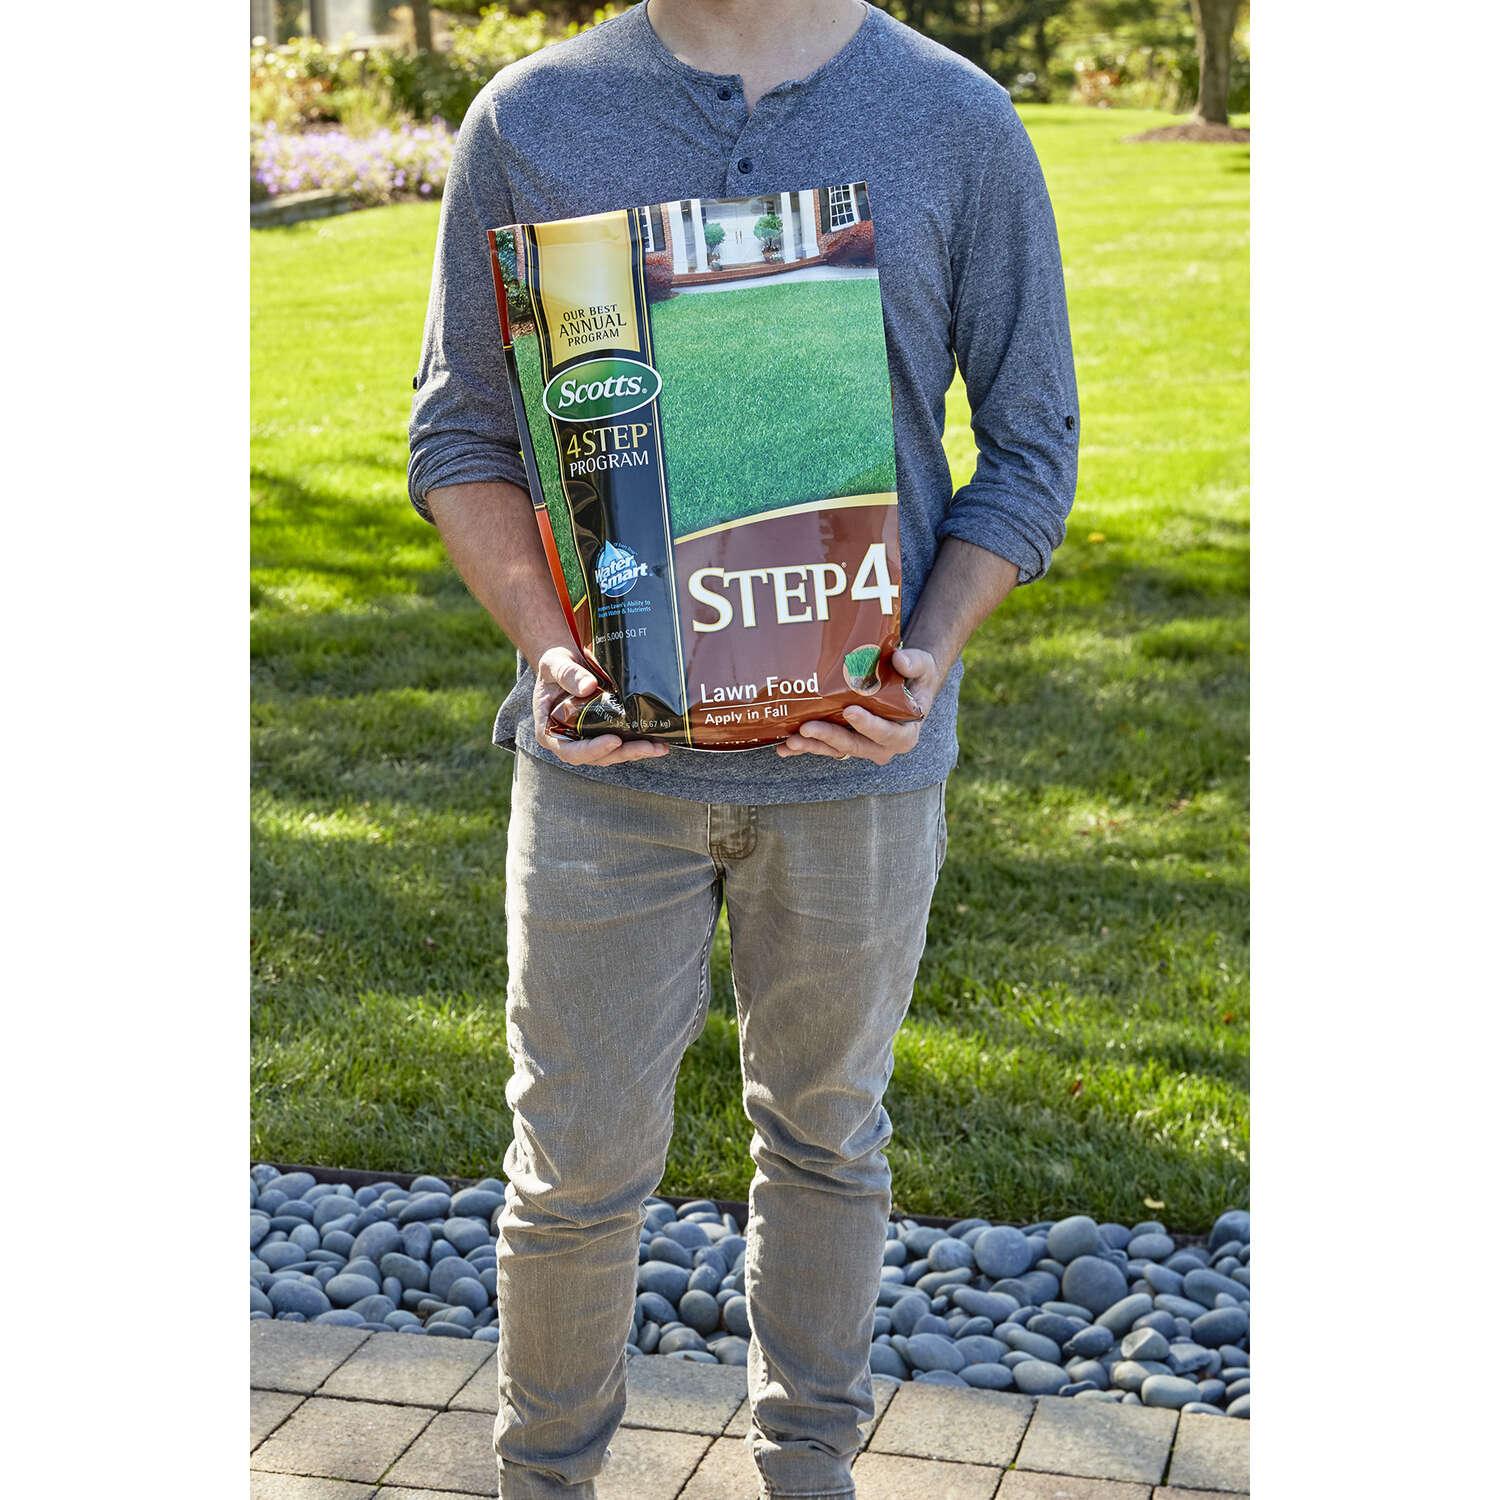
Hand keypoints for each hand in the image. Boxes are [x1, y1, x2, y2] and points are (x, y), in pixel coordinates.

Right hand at [533, 645, 669, 765]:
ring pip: (612, 754)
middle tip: (647, 747)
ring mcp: (587, 739)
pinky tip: (657, 741)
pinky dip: (638, 744)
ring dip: (636, 752)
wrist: (565, 664)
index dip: (593, 750)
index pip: (570, 750)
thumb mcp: (554, 665)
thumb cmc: (554, 666)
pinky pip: (620, 744)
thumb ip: (568, 674)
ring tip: (658, 746)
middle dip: (623, 753)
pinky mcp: (602, 733)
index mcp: (550, 731)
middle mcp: (569, 740)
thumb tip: (588, 686)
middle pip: (596, 757)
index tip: (614, 741)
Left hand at [776, 647, 941, 764]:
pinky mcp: (844, 742)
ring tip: (790, 740)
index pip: (887, 733)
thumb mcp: (922, 666)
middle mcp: (882, 746)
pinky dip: (804, 747)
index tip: (850, 711)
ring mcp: (861, 746)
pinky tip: (784, 746)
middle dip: (830, 737)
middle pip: (854, 745)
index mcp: (904, 733)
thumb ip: (915, 663)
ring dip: (812, 746)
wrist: (906, 685)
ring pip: (835, 750)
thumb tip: (900, 659)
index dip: (869, 725)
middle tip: (807, 728)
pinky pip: (823, 747)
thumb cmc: (915, 676)